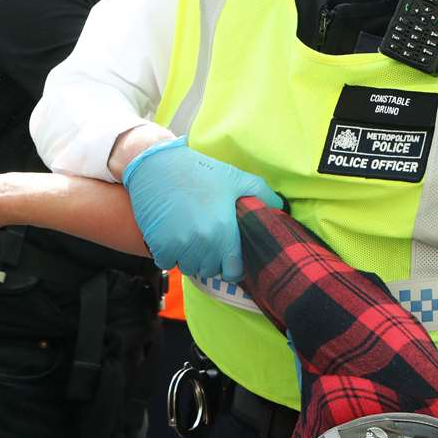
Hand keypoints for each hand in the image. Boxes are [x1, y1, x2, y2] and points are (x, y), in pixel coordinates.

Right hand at [120, 136, 282, 282]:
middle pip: (210, 271)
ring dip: (191, 258)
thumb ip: (262, 194)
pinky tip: (173, 237)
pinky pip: (168, 263)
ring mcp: (179, 247)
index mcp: (223, 232)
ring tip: (191, 238)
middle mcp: (202, 244)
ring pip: (189, 268)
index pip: (233, 272)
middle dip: (211, 260)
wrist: (156, 165)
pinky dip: (170, 255)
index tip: (229, 257)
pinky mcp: (159, 245)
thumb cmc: (199, 172)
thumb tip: (280, 209)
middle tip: (208, 241)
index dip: (233, 267)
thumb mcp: (235, 178)